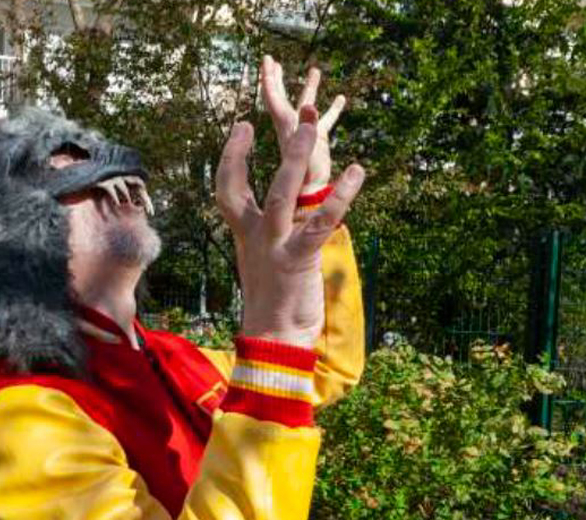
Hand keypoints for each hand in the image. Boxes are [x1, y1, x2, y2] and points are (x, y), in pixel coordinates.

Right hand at [216, 104, 363, 348]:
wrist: (273, 338)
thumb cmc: (273, 301)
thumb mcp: (263, 260)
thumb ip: (267, 233)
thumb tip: (280, 212)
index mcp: (246, 234)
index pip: (228, 188)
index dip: (232, 156)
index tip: (242, 126)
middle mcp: (257, 236)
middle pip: (259, 183)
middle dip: (275, 148)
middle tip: (296, 114)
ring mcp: (275, 247)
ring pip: (282, 194)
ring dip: (296, 158)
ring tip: (312, 127)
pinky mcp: (298, 260)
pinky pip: (320, 222)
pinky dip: (340, 196)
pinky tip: (357, 172)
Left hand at [260, 55, 345, 192]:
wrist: (308, 203)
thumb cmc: (302, 186)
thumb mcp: (304, 156)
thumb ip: (307, 132)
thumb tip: (310, 105)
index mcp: (286, 129)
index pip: (274, 101)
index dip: (269, 81)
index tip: (266, 62)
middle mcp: (293, 129)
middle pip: (282, 100)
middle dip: (276, 80)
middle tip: (271, 60)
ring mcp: (306, 136)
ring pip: (306, 107)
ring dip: (308, 89)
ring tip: (314, 70)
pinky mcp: (319, 144)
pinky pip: (326, 122)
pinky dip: (332, 110)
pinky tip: (341, 98)